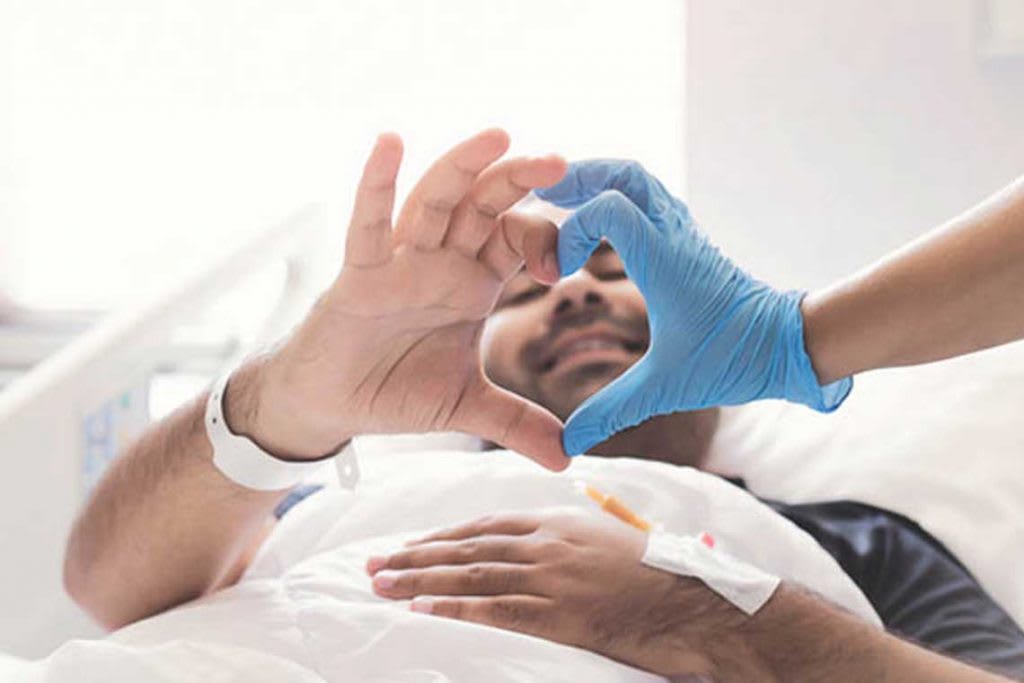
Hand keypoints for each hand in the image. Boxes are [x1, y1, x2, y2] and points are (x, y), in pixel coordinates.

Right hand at [232, 130, 569, 469]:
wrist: (333, 407)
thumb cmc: (395, 390)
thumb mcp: (467, 407)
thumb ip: (517, 424)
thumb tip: (567, 458)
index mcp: (473, 283)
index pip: (516, 240)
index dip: (545, 239)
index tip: (569, 262)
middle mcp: (441, 262)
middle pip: (483, 206)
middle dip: (517, 181)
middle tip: (557, 161)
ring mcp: (400, 263)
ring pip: (434, 202)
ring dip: (463, 167)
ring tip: (497, 136)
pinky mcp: (359, 275)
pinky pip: (368, 226)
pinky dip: (376, 185)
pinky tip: (389, 143)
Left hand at [367, 509, 742, 678]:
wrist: (695, 599)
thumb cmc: (659, 572)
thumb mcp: (613, 538)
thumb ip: (576, 534)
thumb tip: (553, 537)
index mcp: (558, 521)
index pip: (486, 525)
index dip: (443, 536)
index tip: (412, 544)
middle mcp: (546, 541)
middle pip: (467, 547)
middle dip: (416, 555)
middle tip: (374, 562)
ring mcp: (550, 575)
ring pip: (470, 575)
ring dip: (419, 580)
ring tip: (380, 584)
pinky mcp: (557, 612)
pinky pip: (494, 609)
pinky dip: (452, 608)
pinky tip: (420, 610)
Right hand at [536, 160, 852, 454]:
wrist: (789, 345)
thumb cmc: (734, 359)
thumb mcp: (666, 387)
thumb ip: (611, 411)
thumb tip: (568, 446)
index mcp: (664, 260)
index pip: (609, 207)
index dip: (570, 228)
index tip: (557, 271)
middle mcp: (674, 235)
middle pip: (625, 173)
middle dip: (580, 177)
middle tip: (543, 196)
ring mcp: (684, 234)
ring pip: (640, 180)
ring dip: (600, 181)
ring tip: (562, 200)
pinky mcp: (689, 242)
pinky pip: (650, 200)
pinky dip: (619, 198)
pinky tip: (599, 224)